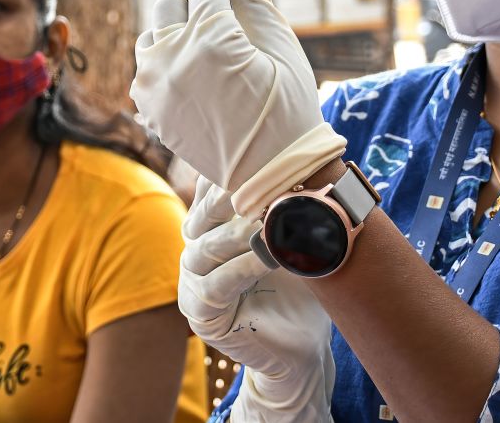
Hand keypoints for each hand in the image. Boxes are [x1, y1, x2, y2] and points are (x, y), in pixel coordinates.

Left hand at [131, 0, 345, 216]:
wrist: (274, 177)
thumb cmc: (290, 110)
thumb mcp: (281, 49)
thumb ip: (255, 0)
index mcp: (211, 39)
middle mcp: (173, 58)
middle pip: (171, 2)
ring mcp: (156, 87)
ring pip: (154, 35)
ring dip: (175, 22)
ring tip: (202, 25)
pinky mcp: (152, 110)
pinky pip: (149, 68)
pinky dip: (166, 56)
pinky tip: (192, 61)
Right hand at [178, 179, 334, 421]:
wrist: (303, 345)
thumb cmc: (301, 285)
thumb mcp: (297, 239)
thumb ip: (289, 207)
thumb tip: (305, 165)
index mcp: (214, 224)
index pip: (211, 189)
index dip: (229, 173)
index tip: (258, 154)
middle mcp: (197, 247)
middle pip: (203, 214)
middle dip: (230, 197)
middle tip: (261, 183)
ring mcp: (193, 281)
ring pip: (206, 248)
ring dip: (240, 232)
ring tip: (269, 222)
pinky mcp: (201, 313)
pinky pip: (217, 285)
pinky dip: (243, 267)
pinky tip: (269, 257)